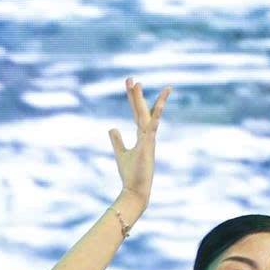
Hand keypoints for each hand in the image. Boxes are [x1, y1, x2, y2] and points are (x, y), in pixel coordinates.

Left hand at [108, 77, 167, 220]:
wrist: (136, 191)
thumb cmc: (131, 175)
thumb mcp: (120, 153)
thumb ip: (117, 140)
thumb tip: (112, 127)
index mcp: (142, 136)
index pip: (137, 113)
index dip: (133, 99)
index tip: (130, 84)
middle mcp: (147, 135)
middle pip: (142, 110)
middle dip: (136, 95)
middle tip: (131, 79)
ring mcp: (149, 140)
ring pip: (147, 115)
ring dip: (142, 100)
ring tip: (138, 84)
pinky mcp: (148, 146)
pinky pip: (152, 127)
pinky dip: (155, 116)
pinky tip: (158, 105)